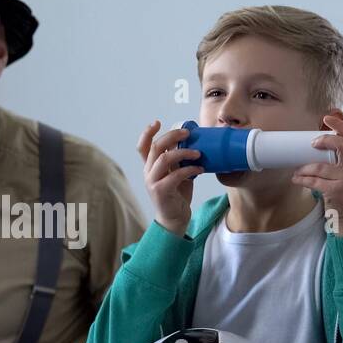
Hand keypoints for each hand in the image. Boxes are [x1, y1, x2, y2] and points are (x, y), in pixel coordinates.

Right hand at [136, 120, 202, 235]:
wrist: (174, 220)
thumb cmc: (177, 195)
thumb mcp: (178, 174)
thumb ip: (179, 161)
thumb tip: (193, 143)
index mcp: (150, 167)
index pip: (143, 146)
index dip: (148, 133)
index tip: (158, 122)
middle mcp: (148, 172)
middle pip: (156, 147)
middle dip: (172, 136)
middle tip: (188, 133)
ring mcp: (152, 182)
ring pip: (164, 158)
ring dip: (183, 152)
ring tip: (198, 153)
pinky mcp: (160, 191)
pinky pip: (175, 175)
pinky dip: (189, 169)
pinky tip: (200, 168)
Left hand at [291, 115, 342, 235]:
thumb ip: (338, 164)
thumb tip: (314, 148)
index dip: (340, 125)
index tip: (326, 118)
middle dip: (325, 140)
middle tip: (312, 143)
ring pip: (321, 166)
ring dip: (304, 168)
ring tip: (297, 171)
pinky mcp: (339, 192)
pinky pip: (315, 181)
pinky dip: (302, 180)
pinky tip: (297, 180)